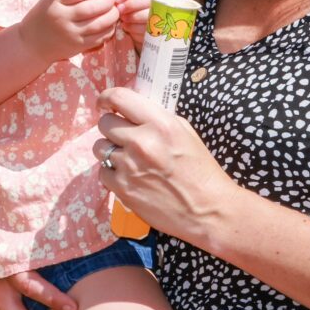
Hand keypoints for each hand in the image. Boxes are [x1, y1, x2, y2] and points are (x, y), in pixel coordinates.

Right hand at [18, 0, 119, 64]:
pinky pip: (99, 37)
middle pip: (91, 8)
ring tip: (115, 10)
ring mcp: (71, 34)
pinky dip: (109, 29)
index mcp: (55, 3)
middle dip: (107, 2)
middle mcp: (62, 19)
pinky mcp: (78, 46)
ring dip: (112, 16)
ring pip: (99, 24)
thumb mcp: (51, 0)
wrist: (32, 44)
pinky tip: (110, 24)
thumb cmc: (44, 17)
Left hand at [94, 86, 238, 245]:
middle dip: (112, 128)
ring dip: (110, 151)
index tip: (104, 103)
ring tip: (128, 159)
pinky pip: (103, 172)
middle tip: (124, 137)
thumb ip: (156, 119)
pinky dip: (113, 174)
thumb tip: (131, 112)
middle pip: (105, 123)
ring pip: (100, 147)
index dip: (107, 98)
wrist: (209, 211)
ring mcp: (129, 166)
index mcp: (160, 124)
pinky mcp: (122, 188)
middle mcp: (141, 141)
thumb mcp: (184, 133)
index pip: (119, 98)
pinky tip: (130, 177)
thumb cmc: (201, 171)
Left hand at [114, 0, 175, 45]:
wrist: (147, 15)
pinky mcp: (164, 26)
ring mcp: (167, 10)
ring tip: (123, 18)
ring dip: (133, 17)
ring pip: (151, 13)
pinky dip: (135, 27)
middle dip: (132, 4)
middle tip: (119, 9)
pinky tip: (127, 25)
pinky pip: (149, 28)